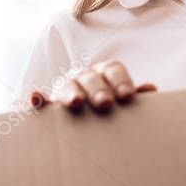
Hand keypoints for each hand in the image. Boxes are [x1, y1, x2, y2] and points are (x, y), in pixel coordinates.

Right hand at [30, 60, 156, 112]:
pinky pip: (40, 99)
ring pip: (67, 86)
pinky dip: (36, 99)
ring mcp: (65, 87)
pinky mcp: (48, 102)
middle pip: (91, 77)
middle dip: (98, 89)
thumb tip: (151, 89)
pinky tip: (34, 98)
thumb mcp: (119, 99)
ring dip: (70, 93)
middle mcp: (84, 76)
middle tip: (106, 103)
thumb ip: (131, 95)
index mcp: (104, 73)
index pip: (112, 69)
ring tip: (76, 102)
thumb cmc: (107, 105)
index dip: (121, 80)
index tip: (128, 96)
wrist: (84, 115)